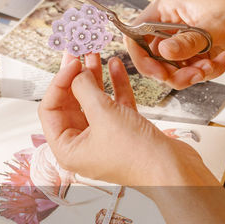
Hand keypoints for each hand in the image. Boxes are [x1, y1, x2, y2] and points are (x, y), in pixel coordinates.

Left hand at [38, 53, 202, 188]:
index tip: (71, 63)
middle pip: (71, 104)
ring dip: (95, 77)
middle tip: (78, 53)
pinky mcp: (125, 132)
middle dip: (76, 77)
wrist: (174, 170)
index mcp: (69, 150)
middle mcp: (84, 146)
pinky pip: (114, 104)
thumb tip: (77, 75)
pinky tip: (114, 67)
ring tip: (94, 55)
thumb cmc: (138, 157)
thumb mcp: (104, 115)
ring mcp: (105, 138)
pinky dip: (114, 86)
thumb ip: (85, 90)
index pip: (50, 110)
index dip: (59, 83)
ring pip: (93, 102)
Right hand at [126, 0, 224, 89]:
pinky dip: (208, 71)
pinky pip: (192, 73)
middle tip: (192, 75)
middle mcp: (170, 26)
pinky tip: (224, 58)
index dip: (142, 57)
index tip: (158, 72)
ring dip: (193, 74)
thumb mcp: (212, 26)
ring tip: (211, 65)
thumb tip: (164, 52)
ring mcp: (183, 42)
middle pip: (153, 59)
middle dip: (173, 72)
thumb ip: (187, 42)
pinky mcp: (196, 55)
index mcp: (166, 9)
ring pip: (172, 71)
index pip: (136, 35)